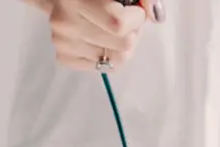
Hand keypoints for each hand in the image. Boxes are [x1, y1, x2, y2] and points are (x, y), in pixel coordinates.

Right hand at [41, 0, 156, 72]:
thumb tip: (156, 16)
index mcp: (77, 0)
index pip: (119, 24)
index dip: (136, 19)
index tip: (135, 11)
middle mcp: (66, 23)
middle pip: (122, 45)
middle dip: (131, 33)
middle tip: (125, 21)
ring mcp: (63, 43)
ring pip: (113, 60)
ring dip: (120, 46)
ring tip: (112, 30)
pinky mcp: (63, 57)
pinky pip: (101, 68)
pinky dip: (106, 56)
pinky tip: (101, 40)